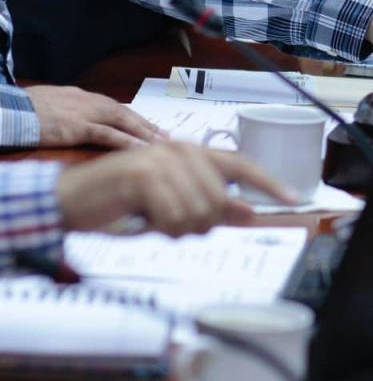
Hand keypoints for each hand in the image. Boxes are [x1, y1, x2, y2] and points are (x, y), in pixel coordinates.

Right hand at [26, 85, 165, 148]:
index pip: (114, 107)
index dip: (134, 118)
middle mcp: (87, 101)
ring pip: (123, 122)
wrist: (7, 109)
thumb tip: (77, 124)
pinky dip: (127, 142)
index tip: (149, 126)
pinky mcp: (77, 127)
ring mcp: (83, 113)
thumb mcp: (50, 106)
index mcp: (81, 97)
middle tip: (165, 136)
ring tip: (161, 144)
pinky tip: (141, 150)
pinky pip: (109, 135)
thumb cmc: (22, 110)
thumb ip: (68, 113)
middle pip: (125, 113)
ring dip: (144, 133)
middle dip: (146, 125)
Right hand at [56, 142, 294, 236]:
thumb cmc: (123, 204)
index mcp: (192, 154)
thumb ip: (212, 208)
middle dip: (199, 224)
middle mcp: (181, 151)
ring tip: (153, 220)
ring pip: (199, 213)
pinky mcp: (144, 176)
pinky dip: (159, 228)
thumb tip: (250, 213)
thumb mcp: (174, 208)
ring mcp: (163, 161)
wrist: (71, 200)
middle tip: (170, 224)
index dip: (267, 183)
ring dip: (176, 229)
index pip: (241, 165)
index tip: (292, 198)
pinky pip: (173, 217)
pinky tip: (141, 219)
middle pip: (220, 201)